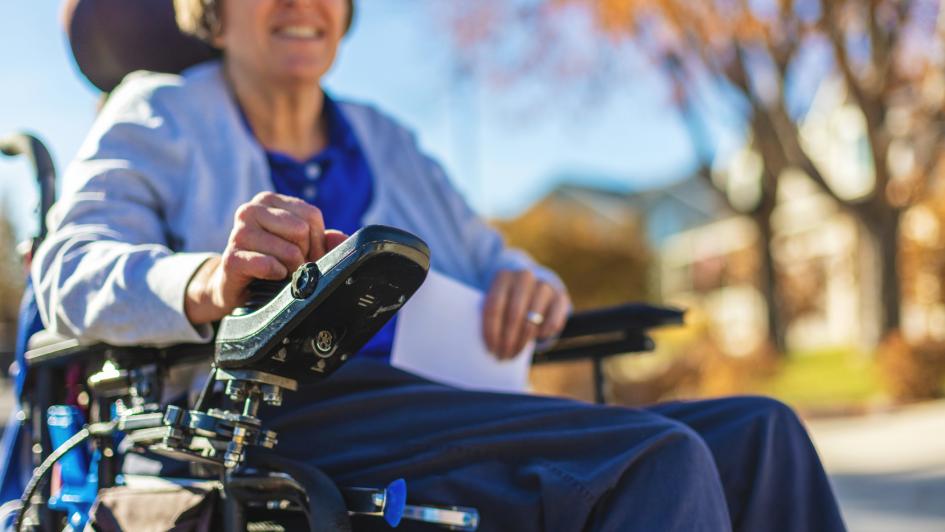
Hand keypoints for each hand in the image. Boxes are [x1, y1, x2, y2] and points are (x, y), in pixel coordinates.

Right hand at [185, 192, 346, 323]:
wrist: (237, 288)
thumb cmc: (272, 262)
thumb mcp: (301, 247)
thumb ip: (325, 241)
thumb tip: (341, 238)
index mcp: (269, 200)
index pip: (311, 214)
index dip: (316, 241)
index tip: (306, 253)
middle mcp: (251, 210)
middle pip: (302, 230)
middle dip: (304, 254)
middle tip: (290, 264)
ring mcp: (238, 232)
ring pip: (290, 251)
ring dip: (291, 269)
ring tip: (279, 271)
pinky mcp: (232, 258)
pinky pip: (270, 265)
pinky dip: (277, 276)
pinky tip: (268, 277)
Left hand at [482, 269, 570, 359]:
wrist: (532, 286)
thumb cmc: (507, 301)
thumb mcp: (496, 301)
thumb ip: (490, 316)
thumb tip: (487, 344)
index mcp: (503, 277)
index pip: (493, 307)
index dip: (491, 331)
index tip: (490, 349)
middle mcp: (524, 278)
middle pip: (514, 314)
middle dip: (507, 340)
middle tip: (502, 357)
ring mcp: (544, 286)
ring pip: (532, 320)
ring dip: (522, 342)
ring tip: (514, 354)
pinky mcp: (560, 297)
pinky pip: (553, 322)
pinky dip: (544, 334)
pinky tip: (536, 339)